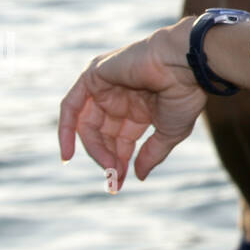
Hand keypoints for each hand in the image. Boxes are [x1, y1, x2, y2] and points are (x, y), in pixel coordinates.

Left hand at [57, 19, 205, 188]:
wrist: (183, 64)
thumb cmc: (183, 94)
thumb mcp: (169, 132)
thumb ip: (151, 154)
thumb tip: (139, 176)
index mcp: (141, 108)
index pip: (122, 140)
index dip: (119, 162)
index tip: (118, 184)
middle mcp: (121, 97)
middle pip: (103, 134)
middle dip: (107, 157)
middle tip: (113, 178)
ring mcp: (106, 85)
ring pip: (88, 124)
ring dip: (95, 148)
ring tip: (107, 165)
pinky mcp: (94, 75)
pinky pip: (71, 105)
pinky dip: (66, 128)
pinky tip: (68, 152)